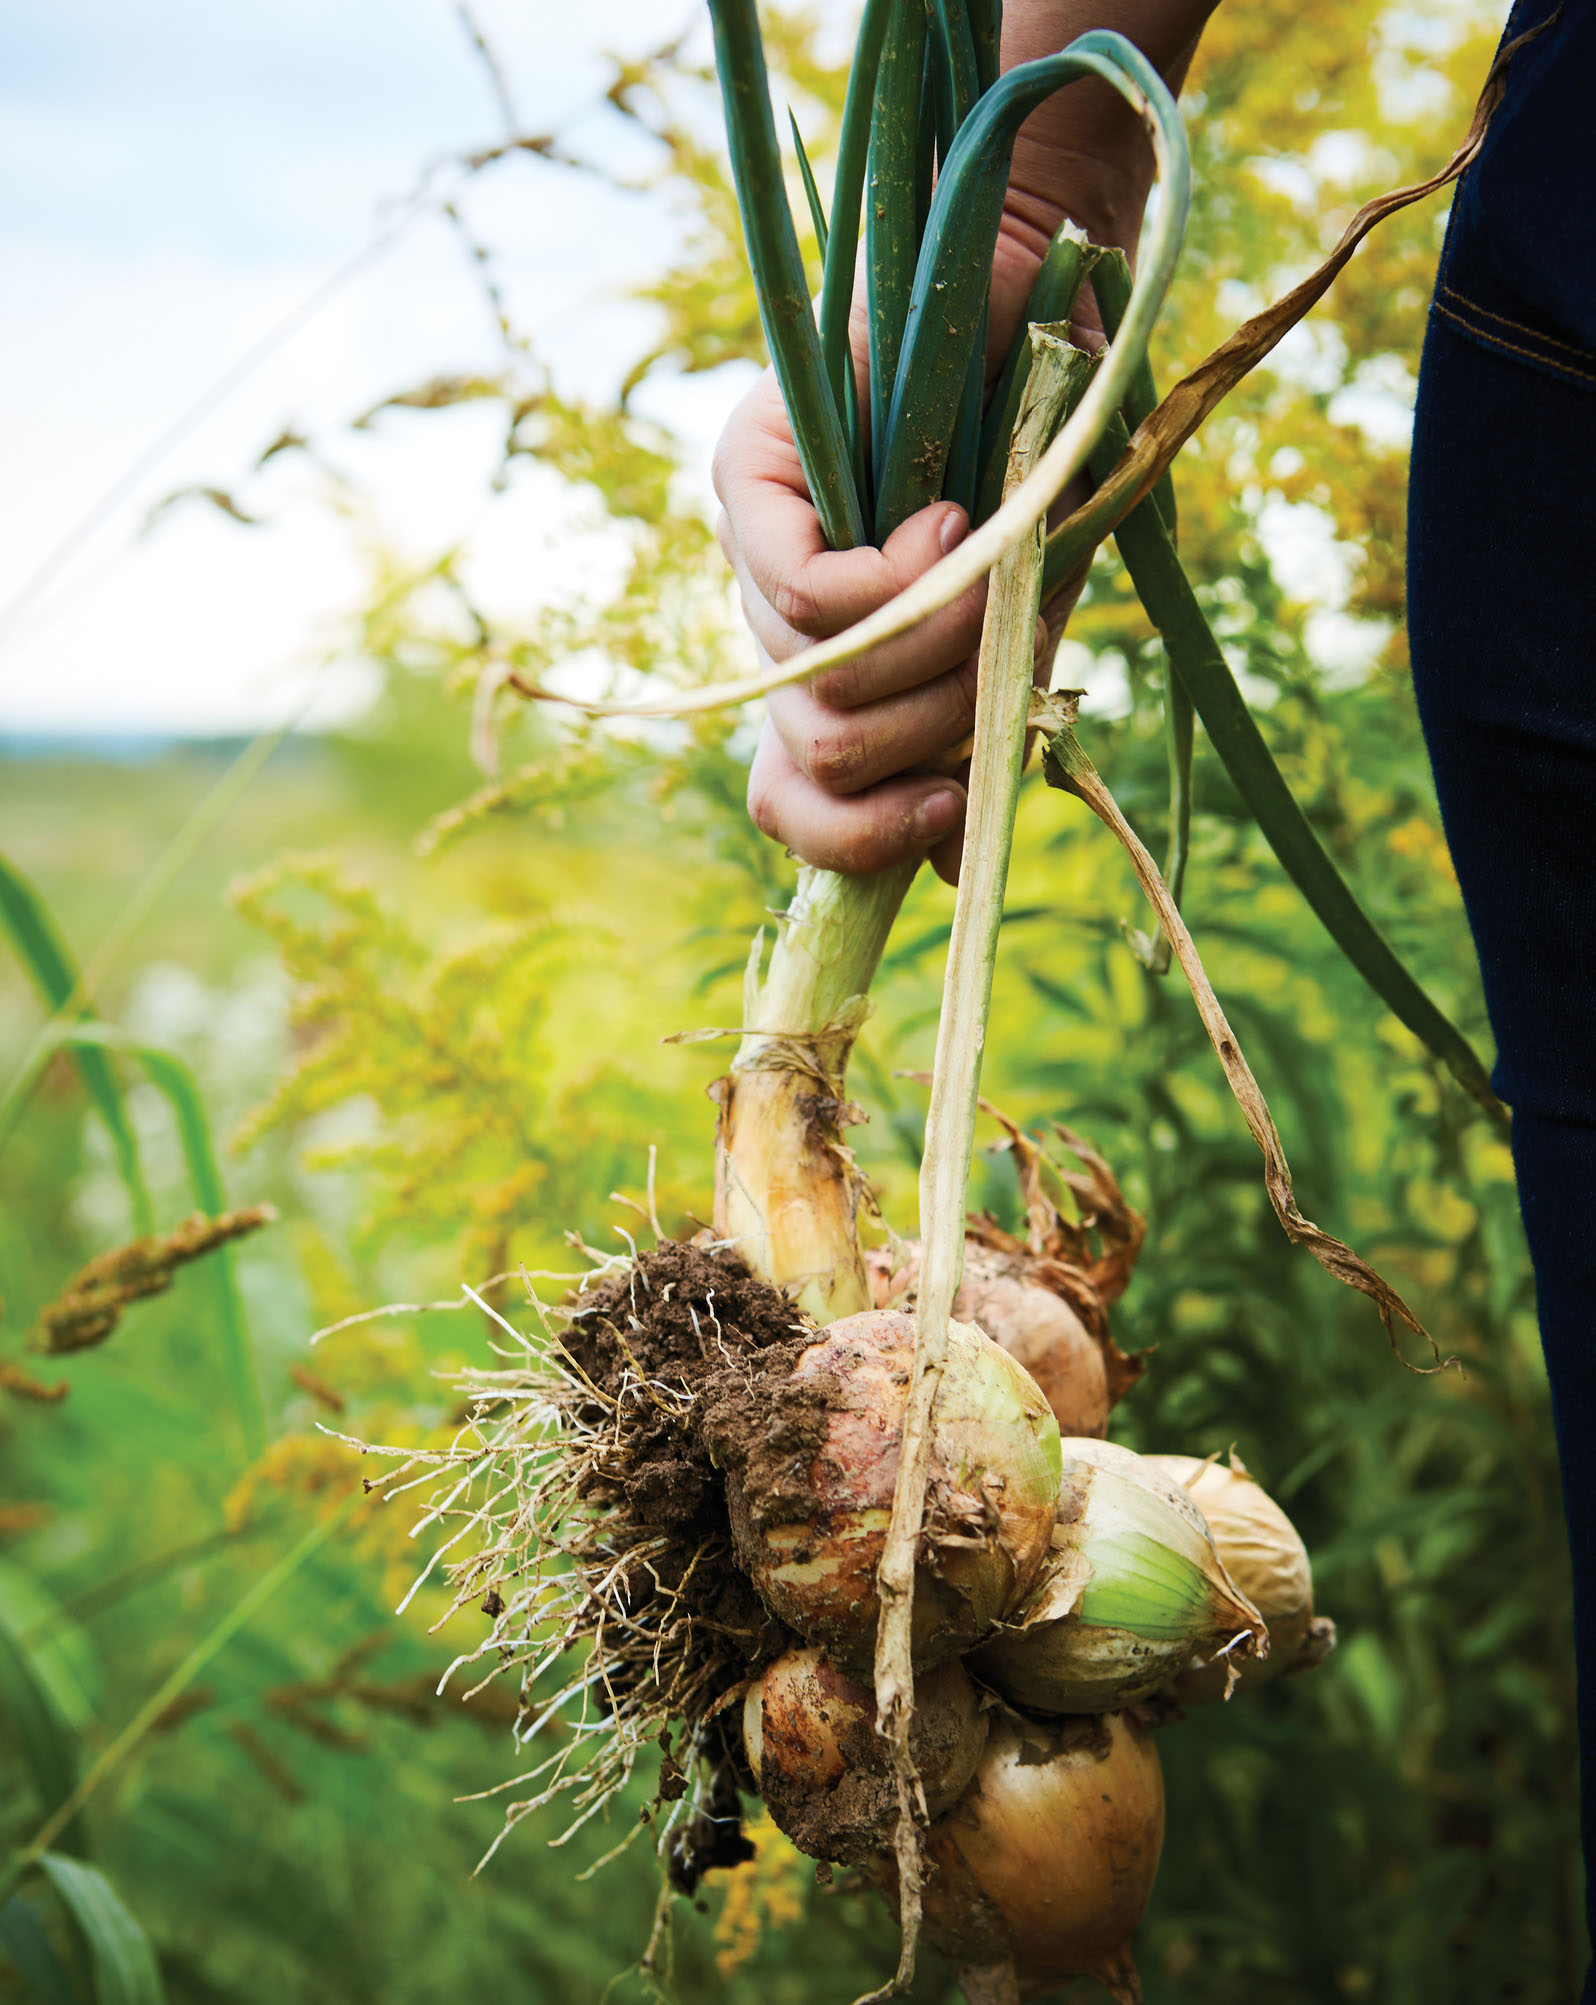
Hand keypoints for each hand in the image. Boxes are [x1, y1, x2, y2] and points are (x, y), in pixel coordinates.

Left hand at [714, 226, 1060, 889]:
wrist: (1040, 311)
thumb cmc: (1040, 476)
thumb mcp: (1018, 636)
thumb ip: (975, 736)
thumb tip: (949, 874)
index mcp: (825, 675)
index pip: (786, 802)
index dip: (856, 840)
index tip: (945, 810)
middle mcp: (771, 621)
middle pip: (817, 755)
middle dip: (930, 732)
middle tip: (1000, 650)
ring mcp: (749, 548)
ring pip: (816, 684)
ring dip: (933, 652)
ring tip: (992, 565)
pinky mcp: (747, 473)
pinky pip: (803, 596)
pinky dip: (893, 584)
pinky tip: (945, 527)